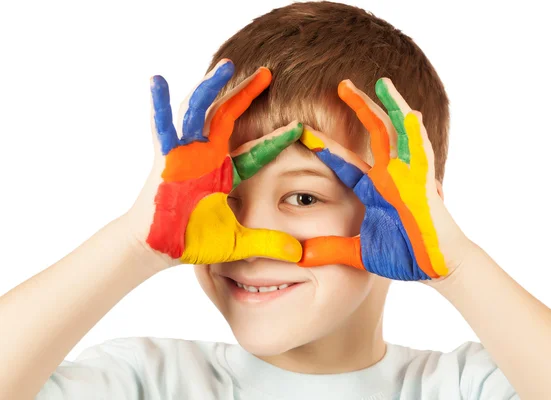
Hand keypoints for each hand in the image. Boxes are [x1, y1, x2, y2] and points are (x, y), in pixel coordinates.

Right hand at [127, 59, 302, 269]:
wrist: (160, 248)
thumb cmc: (195, 241)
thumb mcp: (238, 241)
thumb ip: (268, 244)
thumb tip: (299, 255)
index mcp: (227, 172)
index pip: (259, 150)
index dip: (278, 138)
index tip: (300, 125)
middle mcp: (208, 156)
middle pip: (230, 116)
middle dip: (247, 94)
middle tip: (266, 73)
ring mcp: (186, 154)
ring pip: (200, 112)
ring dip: (212, 88)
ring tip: (227, 66)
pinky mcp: (165, 159)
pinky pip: (161, 127)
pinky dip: (159, 105)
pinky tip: (157, 81)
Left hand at [297, 78, 471, 281]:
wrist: (437, 266)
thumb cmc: (404, 255)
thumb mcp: (359, 252)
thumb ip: (331, 249)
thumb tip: (299, 257)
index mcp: (374, 188)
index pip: (345, 163)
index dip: (326, 148)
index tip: (304, 132)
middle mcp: (391, 176)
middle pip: (374, 133)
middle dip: (360, 107)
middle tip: (342, 84)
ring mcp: (409, 176)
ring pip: (398, 133)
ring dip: (389, 107)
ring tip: (381, 82)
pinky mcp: (426, 185)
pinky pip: (421, 154)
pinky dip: (415, 134)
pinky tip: (410, 114)